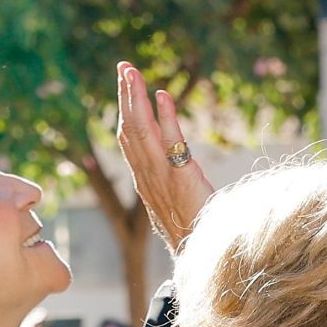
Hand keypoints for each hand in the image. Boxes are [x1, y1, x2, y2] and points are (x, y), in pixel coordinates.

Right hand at [116, 63, 213, 253]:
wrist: (203, 260)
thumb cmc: (196, 234)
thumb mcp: (178, 205)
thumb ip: (173, 182)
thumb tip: (177, 163)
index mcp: (146, 182)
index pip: (129, 140)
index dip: (125, 111)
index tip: (125, 84)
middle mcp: (148, 178)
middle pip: (130, 130)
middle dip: (125, 96)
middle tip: (123, 66)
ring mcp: (162, 180)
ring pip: (141, 133)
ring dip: (136, 100)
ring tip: (133, 73)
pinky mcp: (182, 182)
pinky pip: (171, 145)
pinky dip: (165, 118)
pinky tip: (162, 95)